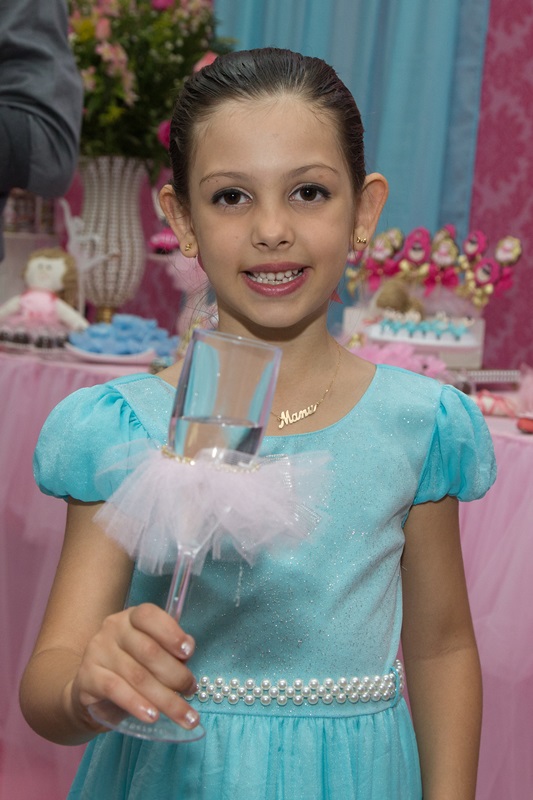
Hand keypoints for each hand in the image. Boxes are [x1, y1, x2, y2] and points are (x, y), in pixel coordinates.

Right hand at [69, 603, 198, 731]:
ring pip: (137, 676)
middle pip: (149, 651)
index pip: (149, 616)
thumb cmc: (132, 667)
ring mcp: (98, 651)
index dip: (171, 633)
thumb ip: (170, 651)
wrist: (91, 689)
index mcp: (132, 617)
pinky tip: (153, 716)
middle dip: (176, 674)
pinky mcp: (87, 677)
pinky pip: (116, 691)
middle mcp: (113, 628)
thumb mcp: (152, 654)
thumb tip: (187, 653)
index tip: (189, 652)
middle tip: (190, 690)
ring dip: (165, 698)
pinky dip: (137, 704)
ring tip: (184, 715)